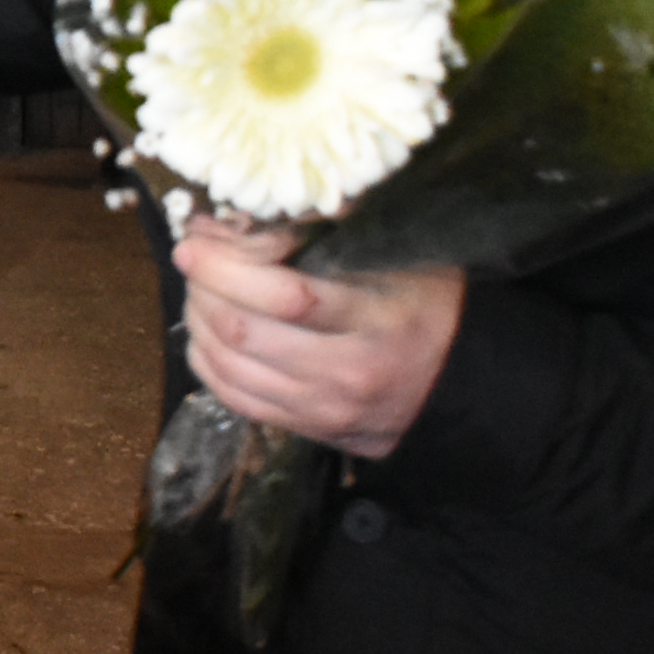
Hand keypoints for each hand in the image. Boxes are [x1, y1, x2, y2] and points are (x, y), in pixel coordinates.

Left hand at [174, 219, 462, 460]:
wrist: (460, 383)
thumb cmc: (426, 302)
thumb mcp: (393, 255)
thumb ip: (322, 234)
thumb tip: (234, 220)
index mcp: (378, 320)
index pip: (285, 297)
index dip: (227, 268)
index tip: (195, 242)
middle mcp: (349, 375)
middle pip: (244, 333)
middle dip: (203, 290)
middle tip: (193, 260)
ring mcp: (327, 412)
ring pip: (230, 370)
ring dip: (199, 323)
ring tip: (200, 290)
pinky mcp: (312, 432)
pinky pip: (237, 400)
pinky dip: (209, 363)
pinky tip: (208, 333)